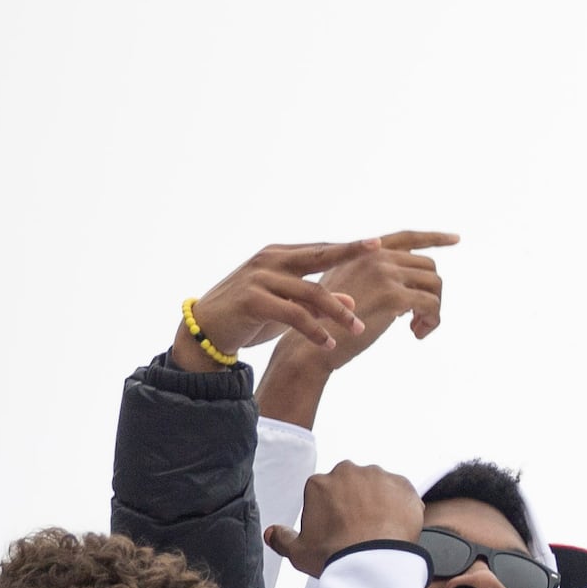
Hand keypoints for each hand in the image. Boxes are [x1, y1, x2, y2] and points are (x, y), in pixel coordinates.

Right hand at [174, 240, 375, 372]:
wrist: (205, 330)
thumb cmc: (249, 316)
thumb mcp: (286, 306)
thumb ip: (316, 302)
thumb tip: (353, 302)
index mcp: (279, 255)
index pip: (321, 249)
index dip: (349, 248)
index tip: (380, 244)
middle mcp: (270, 260)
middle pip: (319, 255)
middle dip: (351, 253)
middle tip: (381, 253)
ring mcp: (259, 278)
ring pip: (311, 292)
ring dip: (338, 313)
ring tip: (358, 331)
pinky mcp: (252, 300)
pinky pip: (293, 314)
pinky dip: (314, 330)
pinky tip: (329, 344)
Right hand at [256, 229, 458, 425]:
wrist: (309, 345)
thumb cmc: (327, 325)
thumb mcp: (351, 293)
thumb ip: (377, 283)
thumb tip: (411, 294)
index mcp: (364, 252)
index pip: (406, 238)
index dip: (434, 237)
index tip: (457, 238)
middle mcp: (375, 255)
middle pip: (428, 267)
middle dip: (432, 294)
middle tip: (420, 321)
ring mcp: (383, 272)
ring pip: (435, 285)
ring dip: (434, 310)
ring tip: (417, 329)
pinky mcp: (391, 295)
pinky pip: (432, 304)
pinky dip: (432, 321)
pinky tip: (416, 335)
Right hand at [263, 461, 425, 578]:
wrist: (373, 563)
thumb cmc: (336, 556)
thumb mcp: (298, 552)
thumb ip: (282, 539)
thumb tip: (271, 533)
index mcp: (319, 483)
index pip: (326, 493)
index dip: (332, 513)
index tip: (339, 529)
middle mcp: (347, 472)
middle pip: (352, 486)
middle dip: (355, 502)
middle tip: (360, 529)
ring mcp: (377, 477)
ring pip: (377, 487)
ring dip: (379, 502)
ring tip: (379, 530)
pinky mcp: (403, 486)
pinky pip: (402, 493)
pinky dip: (400, 506)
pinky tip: (395, 527)